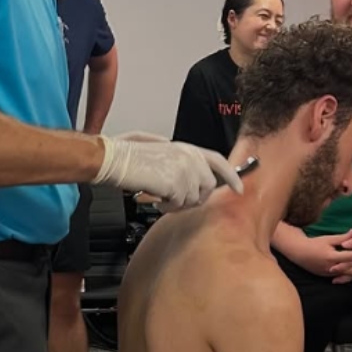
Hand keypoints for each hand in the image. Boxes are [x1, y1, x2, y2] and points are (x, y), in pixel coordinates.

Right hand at [94, 132, 242, 210]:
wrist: (113, 159)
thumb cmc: (126, 153)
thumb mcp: (154, 145)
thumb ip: (174, 154)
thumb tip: (183, 166)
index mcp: (185, 147)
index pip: (218, 161)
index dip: (231, 176)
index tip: (239, 188)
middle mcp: (189, 156)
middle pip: (207, 187)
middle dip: (194, 198)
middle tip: (175, 199)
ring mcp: (184, 169)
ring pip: (193, 199)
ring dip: (177, 203)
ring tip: (160, 196)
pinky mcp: (176, 183)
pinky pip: (179, 204)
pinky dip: (167, 206)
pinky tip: (155, 198)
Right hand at [286, 229, 351, 281]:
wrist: (298, 253)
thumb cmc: (313, 244)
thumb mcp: (328, 239)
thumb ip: (342, 238)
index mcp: (331, 256)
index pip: (348, 256)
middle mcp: (330, 267)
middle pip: (349, 270)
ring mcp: (328, 273)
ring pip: (345, 275)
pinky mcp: (326, 276)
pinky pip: (339, 276)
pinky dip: (348, 275)